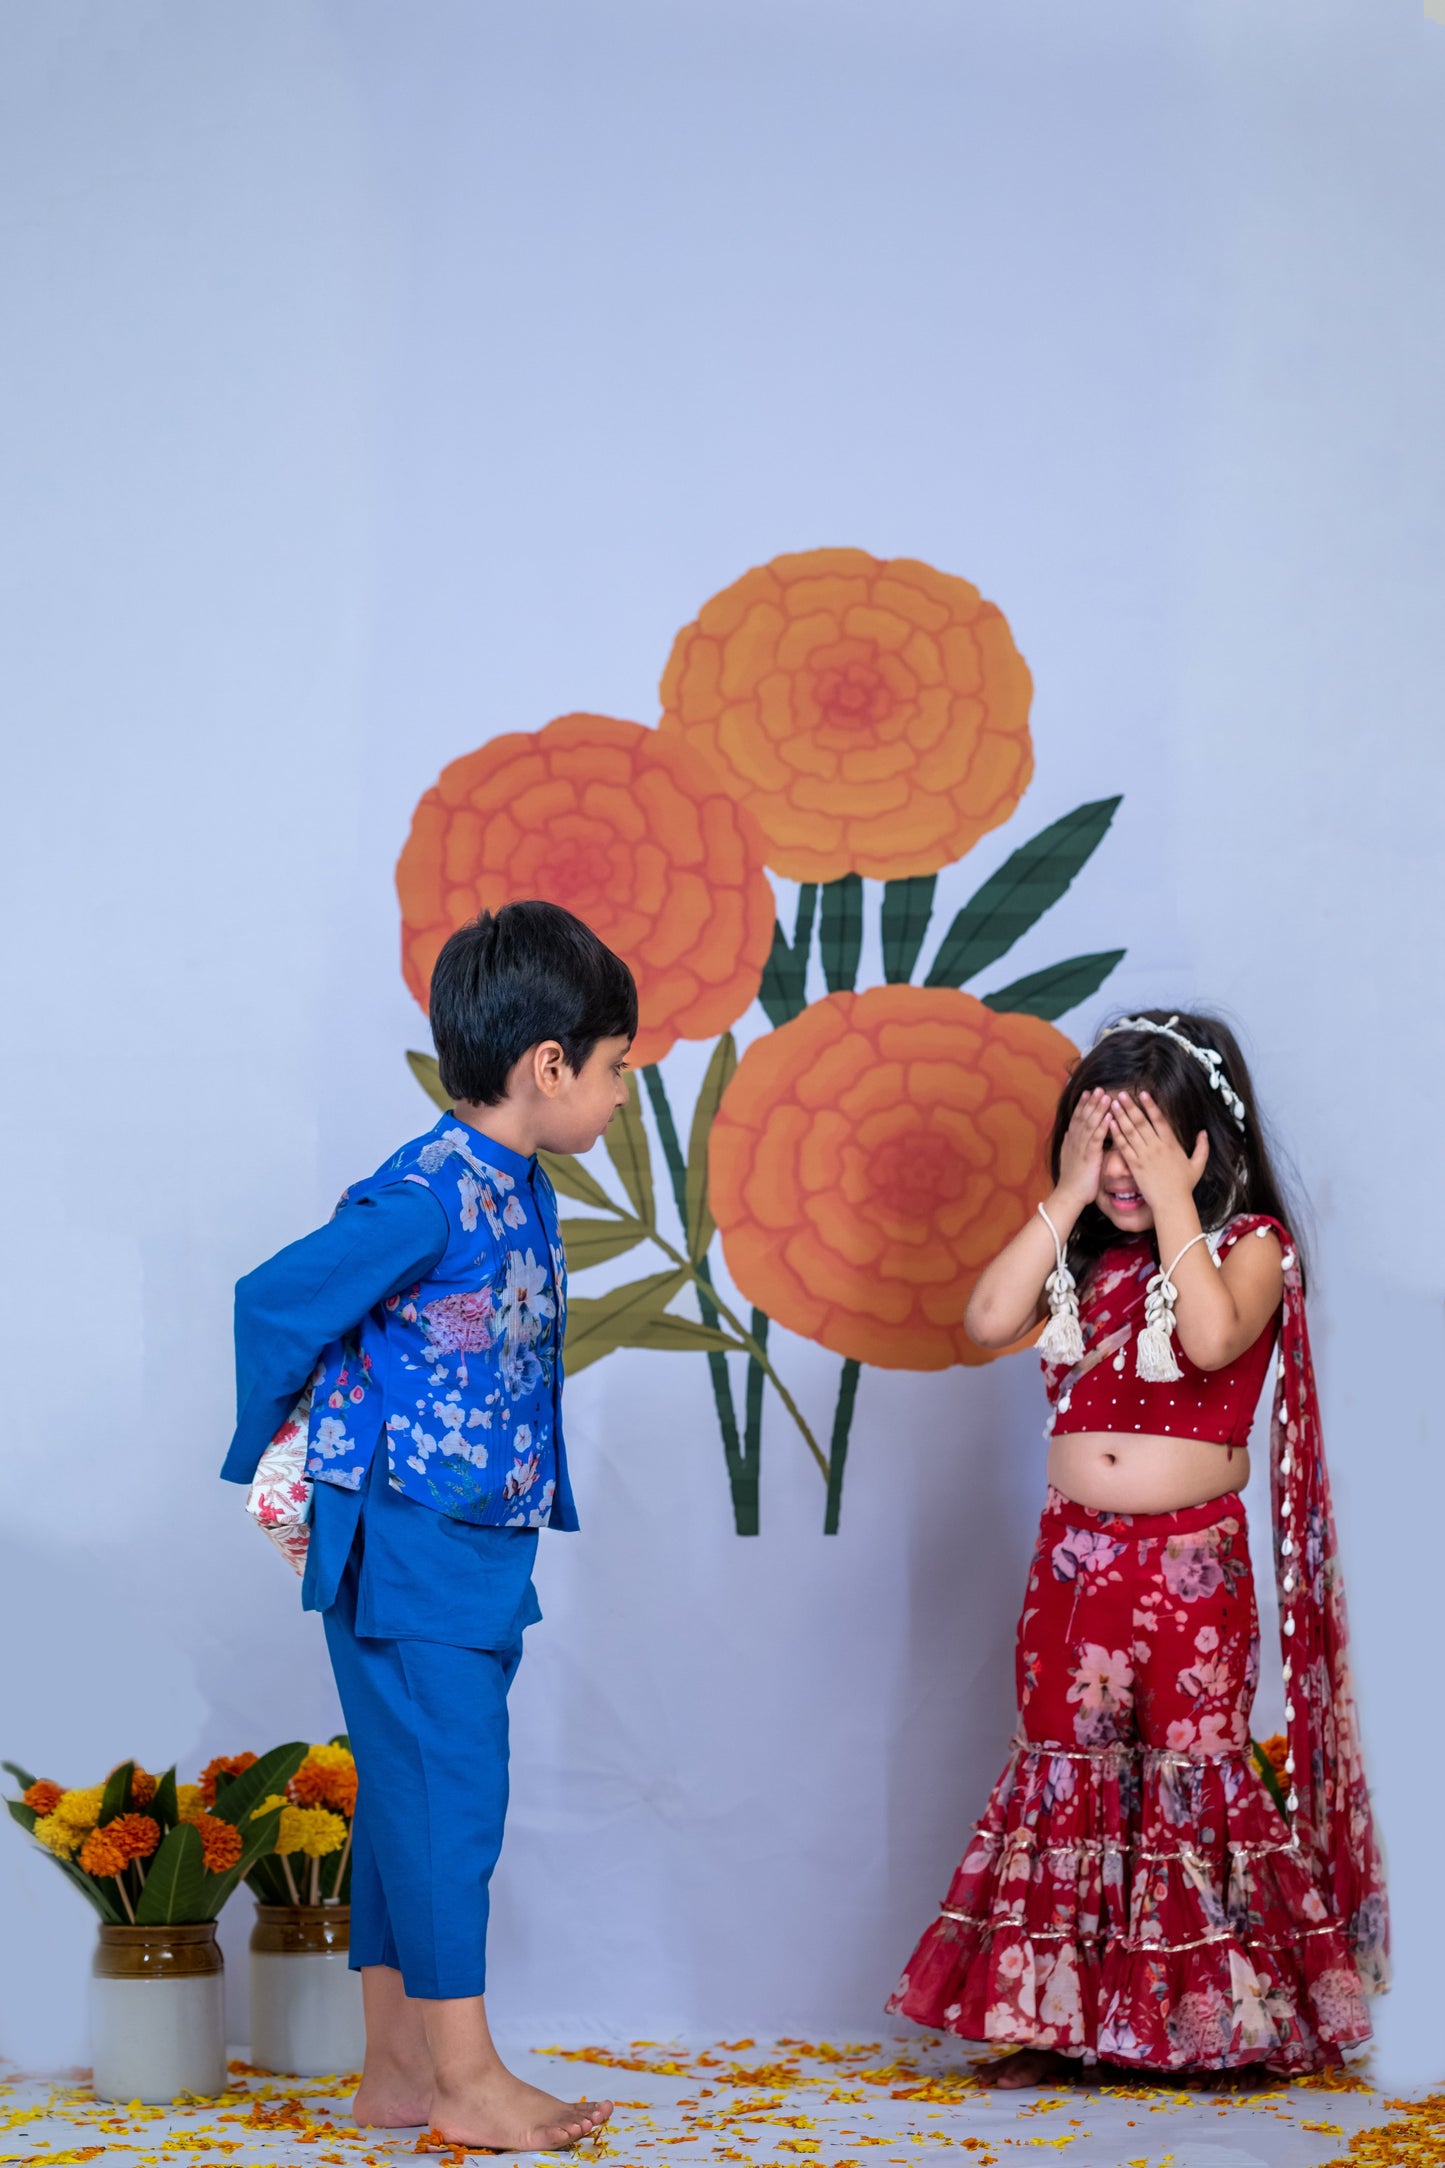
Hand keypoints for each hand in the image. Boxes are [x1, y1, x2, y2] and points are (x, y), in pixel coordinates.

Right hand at [1056, 1087, 1112, 1208]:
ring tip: (1105, 1095)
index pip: (1077, 1119)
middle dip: (1091, 1102)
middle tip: (1098, 1087)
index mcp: (1072, 1141)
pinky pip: (1096, 1138)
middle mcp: (1075, 1141)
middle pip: (1083, 1117)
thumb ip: (1071, 1144)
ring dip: (1098, 1109)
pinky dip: (1102, 1126)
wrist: (1069, 1195)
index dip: (1083, 1105)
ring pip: (1090, 1124)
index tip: (1089, 1092)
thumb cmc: (1074, 1180)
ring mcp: (1081, 1148)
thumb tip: (1069, 1132)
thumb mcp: (1070, 1158)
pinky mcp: (1089, 1156)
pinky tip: (1109, 1116)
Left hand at [1110, 1090, 1208, 1210]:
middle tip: (1121, 1093)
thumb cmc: (1184, 1186)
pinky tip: (1109, 1123)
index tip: (1142, 1093)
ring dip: (1121, 1116)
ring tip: (1113, 1103)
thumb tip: (1204, 1132)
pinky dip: (1116, 1134)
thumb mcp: (1198, 1165)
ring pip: (1130, 1131)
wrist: (1172, 1203)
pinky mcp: (1135, 1165)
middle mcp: (1157, 1146)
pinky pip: (1124, 1147)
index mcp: (1171, 1144)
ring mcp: (1144, 1155)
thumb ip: (1202, 1147)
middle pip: (1142, 1122)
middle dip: (1131, 1106)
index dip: (1150, 1105)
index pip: (1160, 1119)